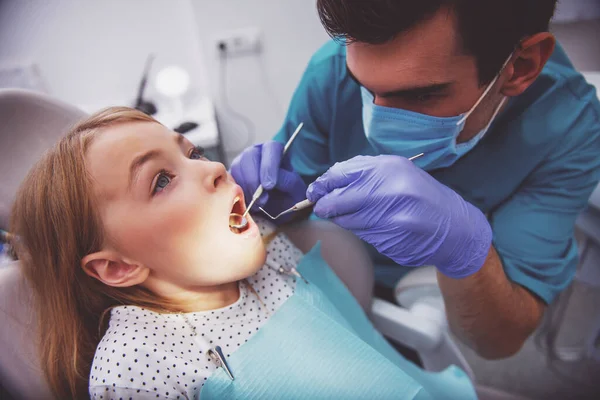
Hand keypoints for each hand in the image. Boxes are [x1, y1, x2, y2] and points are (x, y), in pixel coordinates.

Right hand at [230, 141, 306, 221]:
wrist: (276, 206)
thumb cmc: (287, 194)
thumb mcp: (295, 189)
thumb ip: (287, 182)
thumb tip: (270, 182)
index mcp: (276, 150)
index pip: (271, 148)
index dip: (269, 166)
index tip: (269, 186)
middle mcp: (257, 152)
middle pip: (250, 155)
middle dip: (254, 179)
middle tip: (261, 199)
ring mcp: (242, 161)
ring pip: (238, 167)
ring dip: (246, 187)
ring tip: (257, 204)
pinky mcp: (232, 173)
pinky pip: (229, 179)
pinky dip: (237, 192)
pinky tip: (247, 202)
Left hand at [306, 155, 491, 277]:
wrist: (456, 229)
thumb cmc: (423, 198)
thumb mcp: (398, 173)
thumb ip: (366, 174)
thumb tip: (328, 182)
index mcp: (389, 168)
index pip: (341, 174)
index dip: (323, 184)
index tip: (314, 191)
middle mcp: (389, 190)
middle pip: (339, 200)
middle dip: (325, 206)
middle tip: (321, 208)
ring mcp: (390, 217)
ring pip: (348, 220)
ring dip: (343, 220)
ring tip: (354, 216)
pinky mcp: (389, 239)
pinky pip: (363, 235)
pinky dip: (361, 231)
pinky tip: (375, 227)